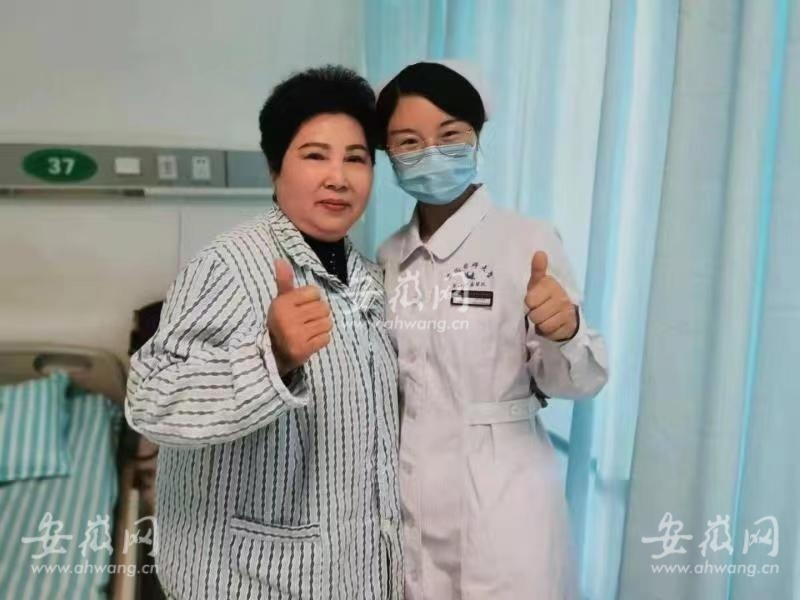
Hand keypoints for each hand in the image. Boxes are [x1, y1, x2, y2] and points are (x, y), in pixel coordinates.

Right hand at [266, 259, 331, 374]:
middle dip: (319, 314)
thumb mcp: (280, 301)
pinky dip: (321, 339)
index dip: (311, 300)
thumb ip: (284, 281)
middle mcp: (287, 318)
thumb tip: (280, 260)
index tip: (301, 308)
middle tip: (307, 321)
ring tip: (309, 330)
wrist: (273, 353)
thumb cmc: (280, 322)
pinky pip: (326, 338)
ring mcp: (295, 335)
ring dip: (321, 327)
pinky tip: (310, 340)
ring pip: (327, 323)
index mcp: (282, 303)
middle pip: (324, 307)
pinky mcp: (303, 349)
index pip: (315, 292)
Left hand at [524, 251, 577, 341]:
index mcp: (550, 284)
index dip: (528, 303)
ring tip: (544, 317)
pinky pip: (550, 331)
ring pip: (542, 323)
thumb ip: (537, 269)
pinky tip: (551, 323)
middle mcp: (560, 296)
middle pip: (535, 313)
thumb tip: (539, 253)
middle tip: (538, 309)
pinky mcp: (569, 323)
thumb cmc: (544, 296)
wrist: (564, 313)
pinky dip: (547, 330)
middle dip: (534, 314)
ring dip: (540, 323)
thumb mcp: (537, 283)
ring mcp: (566, 310)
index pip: (530, 300)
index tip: (531, 300)